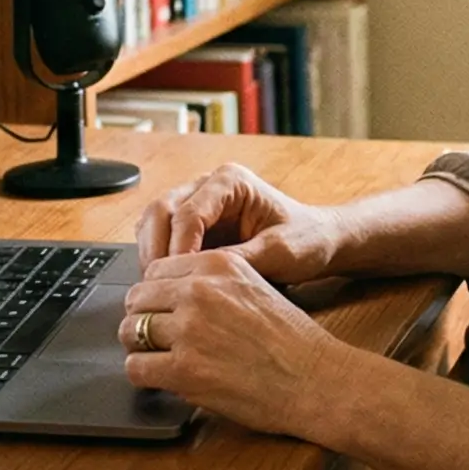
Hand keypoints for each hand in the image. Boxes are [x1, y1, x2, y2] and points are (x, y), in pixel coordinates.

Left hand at [120, 250, 350, 435]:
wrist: (313, 377)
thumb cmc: (292, 339)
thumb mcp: (254, 286)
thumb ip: (212, 282)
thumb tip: (169, 294)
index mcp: (216, 264)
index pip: (155, 270)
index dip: (155, 294)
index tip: (160, 310)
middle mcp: (199, 291)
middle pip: (137, 298)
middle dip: (143, 318)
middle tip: (155, 337)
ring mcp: (189, 330)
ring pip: (131, 331)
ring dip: (140, 347)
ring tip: (158, 357)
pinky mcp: (184, 369)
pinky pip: (136, 368)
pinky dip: (144, 375)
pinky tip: (161, 377)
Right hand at [136, 162, 341, 282]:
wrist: (316, 240)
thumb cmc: (305, 239)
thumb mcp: (280, 252)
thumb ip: (241, 260)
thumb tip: (200, 274)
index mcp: (230, 181)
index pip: (189, 212)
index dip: (179, 249)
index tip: (179, 280)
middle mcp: (208, 185)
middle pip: (160, 210)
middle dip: (156, 250)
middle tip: (159, 286)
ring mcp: (196, 202)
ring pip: (153, 221)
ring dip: (151, 254)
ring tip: (160, 288)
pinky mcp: (192, 224)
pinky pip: (160, 236)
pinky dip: (156, 258)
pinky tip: (166, 283)